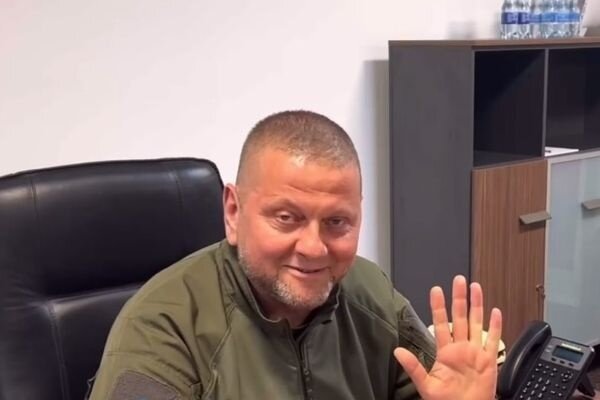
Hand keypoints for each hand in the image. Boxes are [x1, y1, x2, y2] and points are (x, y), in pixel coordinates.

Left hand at [394, 275, 501, 399]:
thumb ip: (414, 367)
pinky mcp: (489, 361)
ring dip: (477, 305)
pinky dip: (496, 326)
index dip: (439, 307)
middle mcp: (461, 348)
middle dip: (459, 298)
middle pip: (460, 317)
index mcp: (445, 352)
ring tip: (475, 287)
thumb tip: (398, 352)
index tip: (436, 290)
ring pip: (477, 323)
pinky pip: (493, 340)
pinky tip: (496, 311)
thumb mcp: (426, 385)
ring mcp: (475, 353)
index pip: (441, 323)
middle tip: (458, 280)